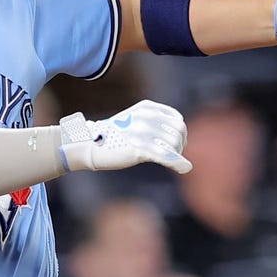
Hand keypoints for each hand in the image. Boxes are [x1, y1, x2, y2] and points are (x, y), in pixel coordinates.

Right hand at [58, 100, 191, 173]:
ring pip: (174, 144)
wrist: (90, 145)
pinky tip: (185, 168)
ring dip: (176, 155)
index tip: (176, 144)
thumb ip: (154, 124)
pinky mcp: (140, 148)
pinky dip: (178, 163)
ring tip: (169, 161)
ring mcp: (143, 131)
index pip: (177, 120)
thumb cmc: (115, 137)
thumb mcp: (135, 121)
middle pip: (178, 131)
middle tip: (172, 155)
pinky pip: (165, 155)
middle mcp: (147, 116)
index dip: (180, 133)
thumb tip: (178, 136)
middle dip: (180, 145)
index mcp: (147, 108)